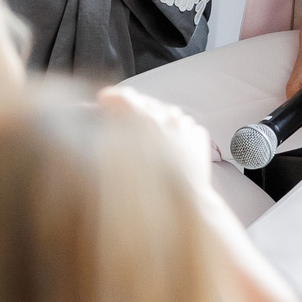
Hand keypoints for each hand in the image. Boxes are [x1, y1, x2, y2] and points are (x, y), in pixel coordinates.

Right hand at [97, 83, 213, 196]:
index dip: (110, 99)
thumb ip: (108, 133)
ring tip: (149, 140)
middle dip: (133, 110)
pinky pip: (183, 127)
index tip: (104, 102)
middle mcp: (164, 115)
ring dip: (155, 120)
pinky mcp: (198, 137)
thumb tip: (106, 124)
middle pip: (145, 102)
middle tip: (123, 122)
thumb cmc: (145, 187)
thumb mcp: (114, 158)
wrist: (181, 205)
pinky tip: (168, 149)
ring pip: (166, 113)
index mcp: (140, 116)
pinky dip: (175, 132)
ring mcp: (184, 125)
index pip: (122, 96)